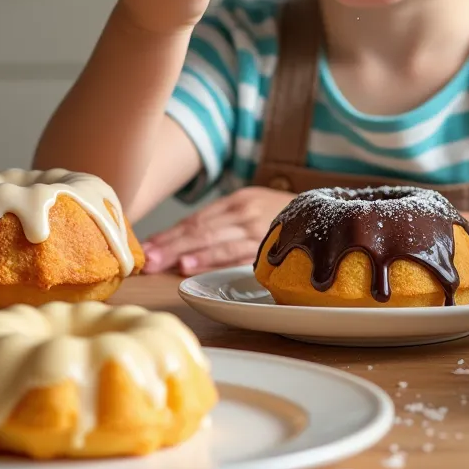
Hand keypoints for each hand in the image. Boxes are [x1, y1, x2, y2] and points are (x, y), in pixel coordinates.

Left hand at [140, 186, 295, 275]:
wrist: (323, 211)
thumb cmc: (278, 215)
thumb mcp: (250, 208)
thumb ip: (220, 223)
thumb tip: (180, 245)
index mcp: (237, 201)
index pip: (196, 219)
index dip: (170, 234)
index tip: (146, 247)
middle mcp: (244, 212)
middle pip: (199, 230)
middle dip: (170, 245)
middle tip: (145, 260)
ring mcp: (256, 229)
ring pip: (212, 241)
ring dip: (183, 253)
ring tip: (161, 263)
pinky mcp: (266, 246)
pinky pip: (232, 254)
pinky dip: (208, 260)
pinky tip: (190, 267)